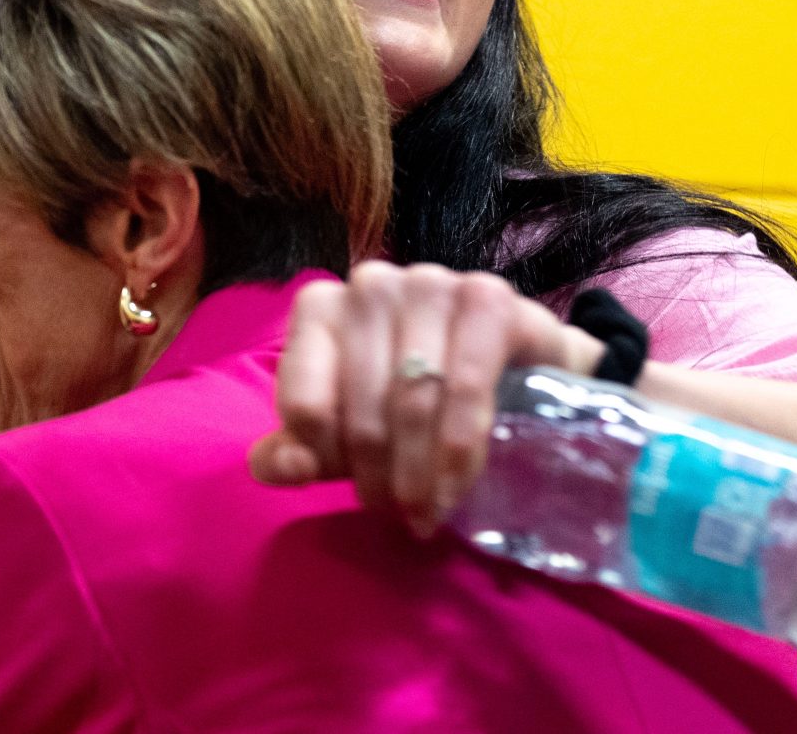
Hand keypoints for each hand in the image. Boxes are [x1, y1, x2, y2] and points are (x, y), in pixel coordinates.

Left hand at [248, 261, 604, 536]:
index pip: (304, 395)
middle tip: (397, 514)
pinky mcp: (488, 296)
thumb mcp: (342, 435)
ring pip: (415, 395)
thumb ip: (294, 451)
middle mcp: (370, 284)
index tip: (348, 489)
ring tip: (426, 511)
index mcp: (320, 308)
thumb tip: (287, 465)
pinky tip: (457, 483)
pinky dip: (461, 445)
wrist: (509, 375)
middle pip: (363, 401)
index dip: (324, 455)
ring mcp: (430, 282)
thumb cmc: (409, 403)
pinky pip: (468, 383)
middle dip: (379, 472)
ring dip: (421, 470)